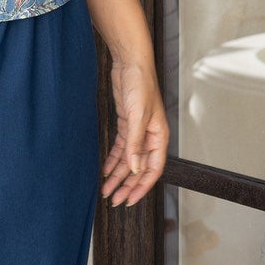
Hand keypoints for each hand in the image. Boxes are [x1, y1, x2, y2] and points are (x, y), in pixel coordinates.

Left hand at [101, 53, 168, 206]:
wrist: (130, 64)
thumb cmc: (140, 84)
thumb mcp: (137, 116)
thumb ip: (135, 144)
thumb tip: (135, 168)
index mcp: (158, 137)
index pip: (152, 170)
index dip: (141, 187)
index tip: (129, 200)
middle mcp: (150, 137)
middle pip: (139, 168)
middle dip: (126, 185)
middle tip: (113, 200)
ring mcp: (138, 132)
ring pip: (128, 161)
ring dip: (117, 175)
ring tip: (106, 189)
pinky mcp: (127, 125)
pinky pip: (121, 149)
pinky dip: (114, 160)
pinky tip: (106, 170)